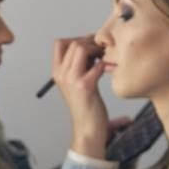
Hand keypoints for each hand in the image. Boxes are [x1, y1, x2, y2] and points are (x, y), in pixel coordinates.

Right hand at [52, 36, 108, 157]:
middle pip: (73, 42)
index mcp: (58, 73)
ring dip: (97, 49)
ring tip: (105, 58)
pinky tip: (110, 70)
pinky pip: (96, 64)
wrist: (87, 129)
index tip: (90, 46)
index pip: (59, 43)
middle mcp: (61, 75)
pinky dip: (106, 63)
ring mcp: (71, 80)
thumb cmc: (86, 106)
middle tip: (102, 50)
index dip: (77, 38)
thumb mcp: (78, 82)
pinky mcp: (85, 86)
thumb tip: (93, 46)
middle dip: (91, 42)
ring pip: (81, 48)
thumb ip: (81, 65)